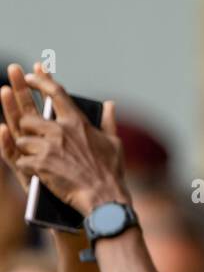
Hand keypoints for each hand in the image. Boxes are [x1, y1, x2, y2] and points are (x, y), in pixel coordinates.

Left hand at [0, 62, 127, 214]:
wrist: (104, 198)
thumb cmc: (111, 172)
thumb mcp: (114, 143)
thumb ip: (108, 121)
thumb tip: (110, 104)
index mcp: (78, 122)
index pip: (56, 93)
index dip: (41, 80)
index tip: (32, 73)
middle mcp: (60, 130)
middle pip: (28, 117)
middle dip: (27, 128)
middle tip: (34, 139)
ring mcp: (48, 147)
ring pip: (21, 140)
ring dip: (27, 150)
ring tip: (41, 161)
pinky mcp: (39, 165)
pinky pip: (21, 160)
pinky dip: (28, 167)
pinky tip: (40, 175)